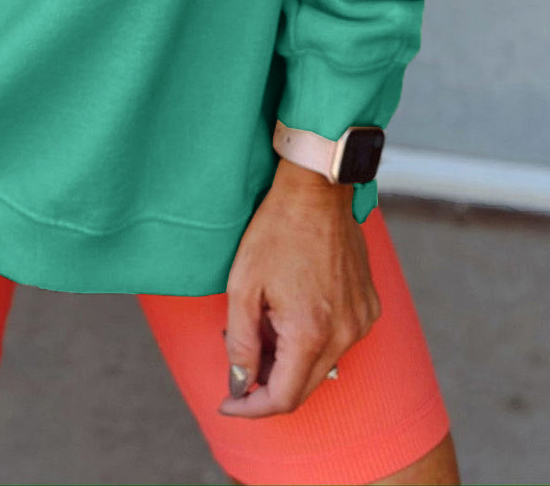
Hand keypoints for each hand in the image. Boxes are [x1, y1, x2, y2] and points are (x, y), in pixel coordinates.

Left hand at [218, 159, 380, 417]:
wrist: (317, 190)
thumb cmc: (276, 231)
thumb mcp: (243, 286)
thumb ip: (240, 342)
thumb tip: (240, 383)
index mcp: (311, 333)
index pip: (283, 399)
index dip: (251, 407)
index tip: (228, 401)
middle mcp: (345, 334)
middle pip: (304, 387)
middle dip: (268, 384)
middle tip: (240, 362)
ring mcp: (361, 320)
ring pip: (321, 364)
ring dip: (290, 358)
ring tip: (264, 322)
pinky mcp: (369, 306)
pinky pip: (338, 339)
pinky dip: (312, 338)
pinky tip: (291, 309)